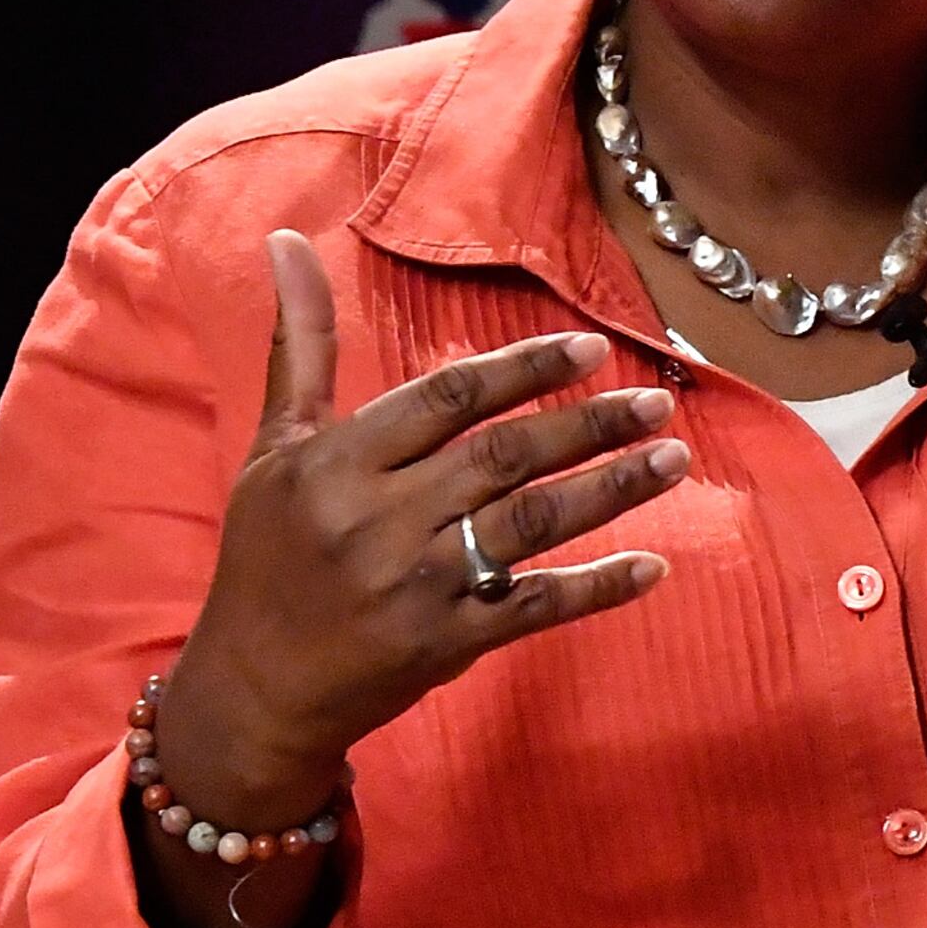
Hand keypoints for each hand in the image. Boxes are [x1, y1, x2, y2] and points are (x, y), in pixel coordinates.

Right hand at [152, 229, 689, 833]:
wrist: (252, 686)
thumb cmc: (268, 553)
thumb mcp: (276, 447)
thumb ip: (301, 346)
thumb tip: (287, 241)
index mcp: (336, 464)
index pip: (445, 402)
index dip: (521, 370)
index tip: (591, 348)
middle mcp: (376, 521)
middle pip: (502, 458)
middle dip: (587, 425)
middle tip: (658, 398)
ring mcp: (413, 587)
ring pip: (529, 525)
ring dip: (610, 489)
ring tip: (673, 456)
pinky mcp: (443, 644)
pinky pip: (533, 608)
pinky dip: (596, 587)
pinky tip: (654, 565)